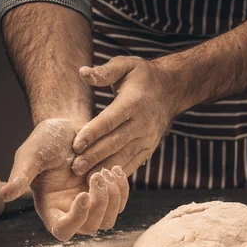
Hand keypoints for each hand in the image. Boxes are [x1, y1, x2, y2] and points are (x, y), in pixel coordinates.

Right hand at [0, 119, 129, 240]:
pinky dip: (122, 189)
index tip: (83, 194)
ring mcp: (91, 205)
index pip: (63, 230)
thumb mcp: (30, 155)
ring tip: (107, 170)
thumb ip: (20, 175)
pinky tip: (116, 169)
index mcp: (50, 207)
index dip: (76, 219)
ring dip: (113, 197)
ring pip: (109, 220)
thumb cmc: (44, 141)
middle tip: (97, 174)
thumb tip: (4, 195)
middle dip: (99, 203)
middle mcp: (71, 211)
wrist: (66, 127)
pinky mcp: (106, 195)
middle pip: (91, 227)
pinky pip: (119, 203)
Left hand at [71, 56, 180, 177]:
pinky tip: (104, 180)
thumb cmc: (142, 77)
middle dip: (95, 156)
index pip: (111, 120)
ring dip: (104, 168)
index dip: (93, 133)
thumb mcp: (126, 65)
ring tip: (86, 179)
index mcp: (134, 102)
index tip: (76, 144)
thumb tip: (83, 72)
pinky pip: (133, 162)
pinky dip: (119, 172)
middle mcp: (142, 122)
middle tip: (75, 167)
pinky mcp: (149, 148)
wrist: (171, 90)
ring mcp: (148, 137)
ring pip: (124, 156)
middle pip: (115, 142)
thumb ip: (105, 71)